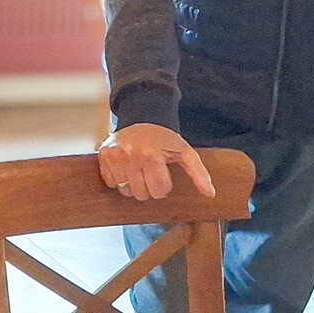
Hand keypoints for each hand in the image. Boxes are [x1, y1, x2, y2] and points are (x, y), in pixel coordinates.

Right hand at [97, 123, 214, 200]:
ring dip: (133, 185)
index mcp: (152, 156)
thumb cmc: (164, 138)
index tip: (163, 175)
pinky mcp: (103, 156)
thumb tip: (210, 194)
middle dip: (148, 187)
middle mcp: (131, 156)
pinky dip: (118, 179)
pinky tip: (126, 168)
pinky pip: (110, 183)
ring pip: (125, 191)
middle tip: (150, 173)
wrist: (142, 118)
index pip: (159, 191)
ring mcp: (115, 157)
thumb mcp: (185, 152)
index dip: (163, 186)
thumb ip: (199, 173)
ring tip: (138, 171)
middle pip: (142, 194)